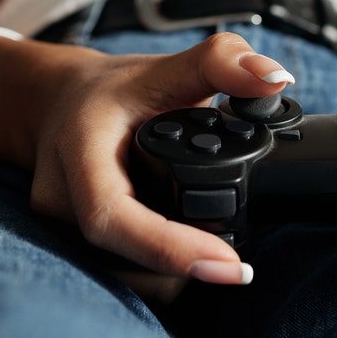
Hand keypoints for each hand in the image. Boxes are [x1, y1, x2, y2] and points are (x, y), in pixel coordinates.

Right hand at [28, 32, 294, 288]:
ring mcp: (62, 228)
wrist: (64, 104)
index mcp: (78, 150)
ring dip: (172, 273)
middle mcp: (61, 197)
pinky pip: (121, 273)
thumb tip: (276, 76)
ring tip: (216, 253)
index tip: (228, 263)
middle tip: (238, 263)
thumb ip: (222, 62)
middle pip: (122, 257)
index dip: (167, 248)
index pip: (111, 216)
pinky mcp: (77, 245)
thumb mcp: (166, 66)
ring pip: (122, 275)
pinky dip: (159, 271)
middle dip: (183, 266)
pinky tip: (188, 253)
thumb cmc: (114, 89)